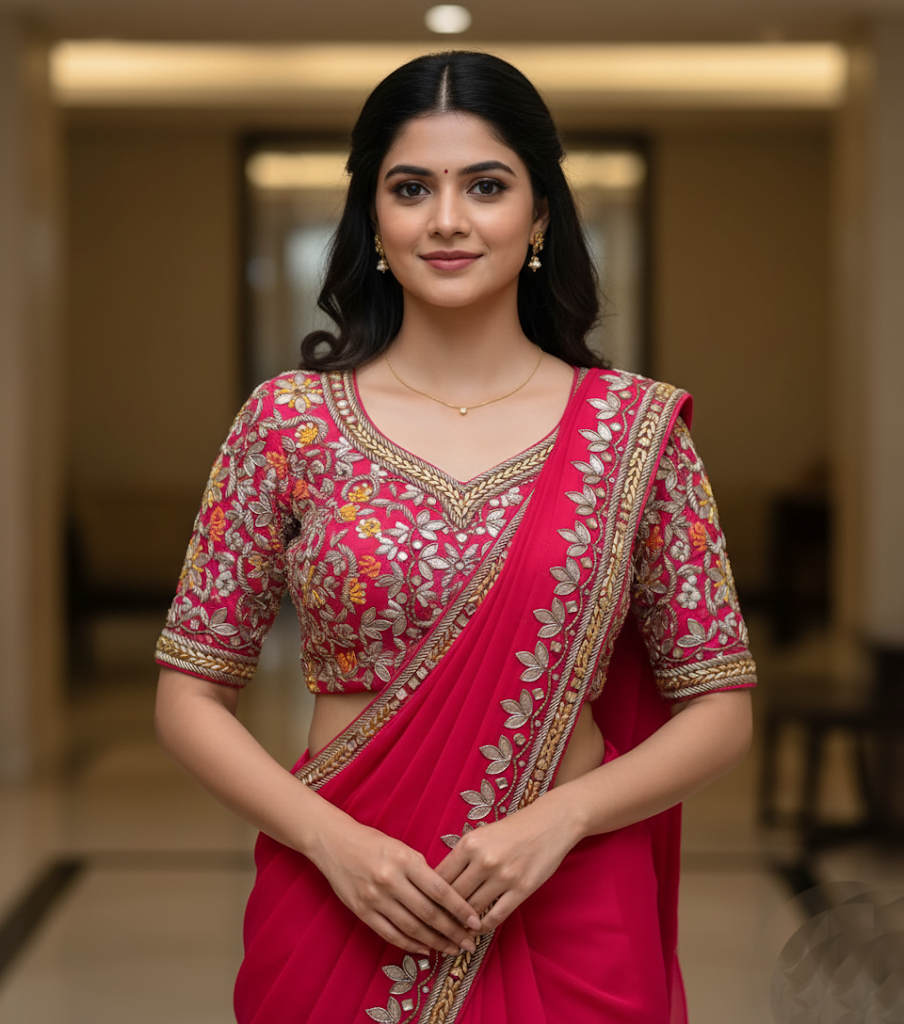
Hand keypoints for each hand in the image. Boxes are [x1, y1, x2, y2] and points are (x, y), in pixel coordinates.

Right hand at [309, 818, 481, 957]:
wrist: (334, 843)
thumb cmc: (373, 842)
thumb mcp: (402, 847)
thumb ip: (422, 870)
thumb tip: (446, 896)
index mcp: (405, 860)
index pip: (440, 889)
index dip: (460, 909)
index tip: (475, 922)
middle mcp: (390, 880)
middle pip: (428, 913)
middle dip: (453, 931)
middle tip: (469, 943)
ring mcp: (375, 898)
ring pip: (412, 928)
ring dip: (435, 942)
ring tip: (452, 949)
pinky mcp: (362, 912)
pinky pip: (391, 935)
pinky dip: (411, 945)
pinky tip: (426, 949)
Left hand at [434, 795, 581, 934]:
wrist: (549, 822)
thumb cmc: (511, 830)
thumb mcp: (481, 835)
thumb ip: (461, 857)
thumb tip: (439, 885)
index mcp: (469, 843)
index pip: (440, 877)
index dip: (430, 896)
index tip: (426, 907)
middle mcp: (484, 859)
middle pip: (453, 896)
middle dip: (443, 913)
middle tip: (437, 925)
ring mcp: (504, 876)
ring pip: (472, 909)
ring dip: (461, 923)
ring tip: (454, 930)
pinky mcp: (522, 889)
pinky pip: (495, 917)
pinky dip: (483, 927)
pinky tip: (477, 929)